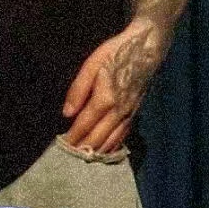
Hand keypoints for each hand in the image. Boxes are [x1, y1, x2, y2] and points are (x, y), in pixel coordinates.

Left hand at [61, 19, 164, 152]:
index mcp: (105, 99)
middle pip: (98, 137)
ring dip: (98, 151)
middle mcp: (118, 111)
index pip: (84, 125)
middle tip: (69, 160)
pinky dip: (113, 146)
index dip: (73, 137)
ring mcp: (129, 113)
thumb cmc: (115, 52)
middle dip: (83, 149)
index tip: (62, 148)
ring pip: (112, 140)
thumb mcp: (92, 64)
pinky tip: (105, 151)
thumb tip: (67, 114)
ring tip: (84, 160)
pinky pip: (123, 135)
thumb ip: (78, 90)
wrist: (146, 48)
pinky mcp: (135, 112)